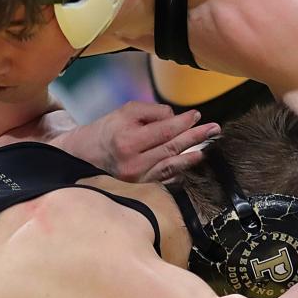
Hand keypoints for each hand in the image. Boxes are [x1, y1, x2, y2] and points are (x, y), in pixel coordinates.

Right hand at [87, 101, 218, 182]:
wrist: (84, 154)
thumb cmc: (107, 130)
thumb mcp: (126, 112)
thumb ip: (152, 112)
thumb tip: (175, 118)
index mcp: (129, 140)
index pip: (164, 131)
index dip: (184, 123)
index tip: (197, 115)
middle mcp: (134, 162)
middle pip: (172, 148)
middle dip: (195, 137)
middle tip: (214, 129)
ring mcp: (137, 177)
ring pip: (171, 165)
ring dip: (192, 156)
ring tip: (206, 147)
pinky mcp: (140, 186)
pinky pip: (165, 177)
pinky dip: (179, 169)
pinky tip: (191, 161)